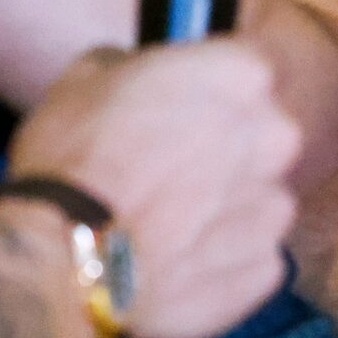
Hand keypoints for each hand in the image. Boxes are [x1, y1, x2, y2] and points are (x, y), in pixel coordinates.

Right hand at [7, 41, 300, 337]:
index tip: (184, 108)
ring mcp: (275, 207)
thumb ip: (136, 66)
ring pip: (258, 200)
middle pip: (262, 135)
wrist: (62, 261)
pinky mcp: (265, 270)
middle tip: (169, 171)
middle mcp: (275, 137)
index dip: (213, 90)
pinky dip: (219, 261)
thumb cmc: (72, 161)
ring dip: (223, 208)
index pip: (249, 69)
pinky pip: (250, 257)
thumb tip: (137, 73)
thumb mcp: (86, 78)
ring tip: (165, 227)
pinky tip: (172, 264)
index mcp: (243, 74)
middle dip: (225, 150)